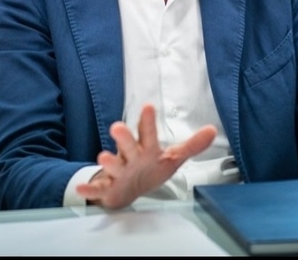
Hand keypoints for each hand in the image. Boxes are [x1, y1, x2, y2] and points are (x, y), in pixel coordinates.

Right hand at [76, 103, 216, 208]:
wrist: (128, 190)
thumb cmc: (149, 168)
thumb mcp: (172, 158)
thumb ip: (191, 145)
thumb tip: (212, 129)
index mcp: (146, 148)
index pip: (148, 133)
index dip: (148, 121)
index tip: (148, 106)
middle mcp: (130, 157)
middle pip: (127, 146)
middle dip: (123, 138)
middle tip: (117, 126)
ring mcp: (118, 172)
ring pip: (113, 166)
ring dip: (108, 162)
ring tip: (103, 157)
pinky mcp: (108, 188)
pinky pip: (98, 189)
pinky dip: (91, 190)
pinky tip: (84, 189)